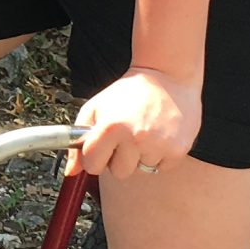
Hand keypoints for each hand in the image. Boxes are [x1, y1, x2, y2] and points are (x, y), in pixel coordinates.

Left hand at [74, 67, 200, 179]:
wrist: (167, 76)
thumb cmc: (128, 92)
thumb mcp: (95, 107)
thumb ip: (77, 139)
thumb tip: (71, 171)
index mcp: (110, 127)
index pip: (92, 165)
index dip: (94, 158)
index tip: (101, 148)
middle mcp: (135, 138)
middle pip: (118, 172)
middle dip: (119, 158)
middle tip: (126, 137)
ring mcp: (158, 145)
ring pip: (141, 170)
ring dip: (140, 157)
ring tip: (144, 132)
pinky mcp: (178, 150)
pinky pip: (161, 168)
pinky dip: (159, 156)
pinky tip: (159, 136)